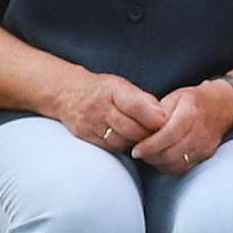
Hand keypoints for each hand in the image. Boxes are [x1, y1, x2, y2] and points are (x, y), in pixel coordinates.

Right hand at [51, 69, 169, 159]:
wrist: (67, 93)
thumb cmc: (101, 89)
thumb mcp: (121, 85)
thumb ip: (142, 99)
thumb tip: (163, 113)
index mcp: (113, 90)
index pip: (136, 106)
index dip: (153, 118)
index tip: (164, 123)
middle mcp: (100, 107)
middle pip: (131, 128)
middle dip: (147, 134)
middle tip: (158, 135)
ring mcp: (91, 123)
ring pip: (121, 141)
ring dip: (135, 142)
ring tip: (142, 137)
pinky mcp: (86, 136)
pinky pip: (110, 147)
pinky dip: (122, 145)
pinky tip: (126, 140)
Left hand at [133, 80, 232, 171]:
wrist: (222, 106)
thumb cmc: (194, 100)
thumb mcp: (174, 97)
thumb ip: (158, 113)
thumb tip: (142, 129)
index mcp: (191, 112)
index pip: (168, 134)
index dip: (150, 145)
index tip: (136, 150)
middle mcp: (200, 131)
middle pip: (171, 152)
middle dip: (151, 156)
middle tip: (139, 153)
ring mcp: (204, 145)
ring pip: (177, 163)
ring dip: (159, 162)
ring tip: (149, 155)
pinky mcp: (205, 155)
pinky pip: (184, 167)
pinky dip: (169, 166)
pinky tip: (162, 159)